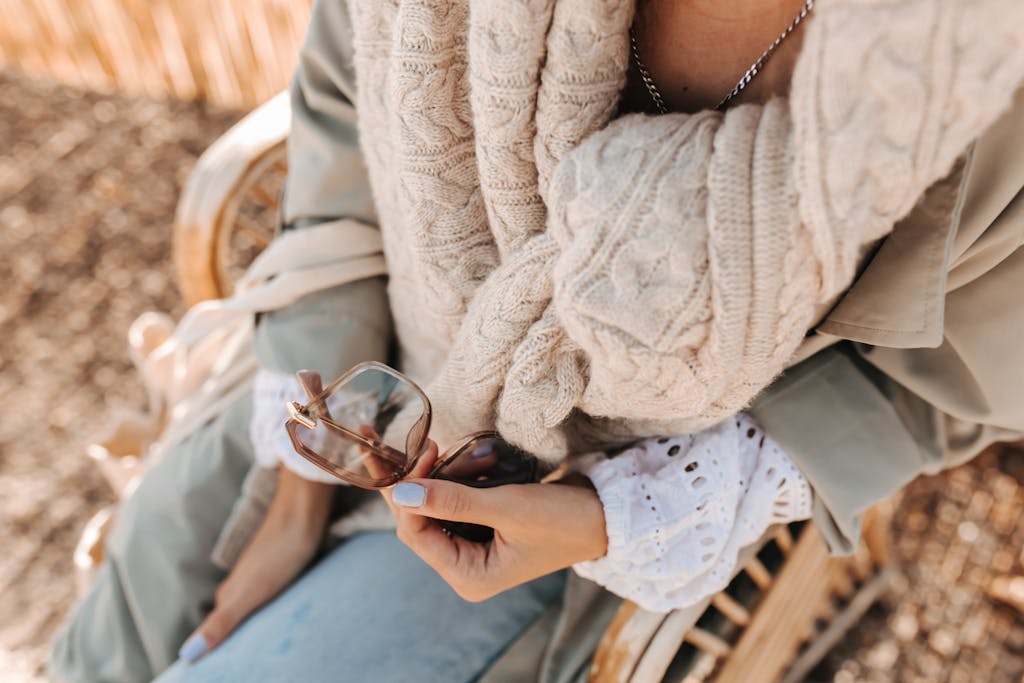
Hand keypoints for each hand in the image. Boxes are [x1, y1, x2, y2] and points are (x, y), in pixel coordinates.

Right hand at [178, 468, 333, 662]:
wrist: (303, 511)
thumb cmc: (278, 553)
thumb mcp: (250, 593)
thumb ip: (222, 622)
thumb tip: (186, 655)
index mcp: (231, 590)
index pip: (216, 624)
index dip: (213, 641)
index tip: (210, 659)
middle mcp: (241, 579)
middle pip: (230, 611)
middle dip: (231, 630)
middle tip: (238, 651)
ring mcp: (260, 568)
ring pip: (250, 598)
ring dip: (251, 615)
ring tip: (258, 633)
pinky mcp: (282, 560)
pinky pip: (270, 588)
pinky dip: (270, 601)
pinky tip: (279, 604)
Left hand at [380, 448, 607, 601]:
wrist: (606, 516)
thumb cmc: (563, 520)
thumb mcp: (508, 507)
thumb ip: (452, 500)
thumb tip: (400, 492)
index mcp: (468, 576)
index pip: (415, 533)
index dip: (409, 493)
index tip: (423, 452)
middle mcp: (465, 567)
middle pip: (419, 520)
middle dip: (420, 481)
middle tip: (423, 443)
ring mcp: (473, 548)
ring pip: (436, 506)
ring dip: (446, 476)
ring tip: (468, 454)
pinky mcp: (482, 528)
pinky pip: (455, 500)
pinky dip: (461, 478)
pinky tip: (475, 461)